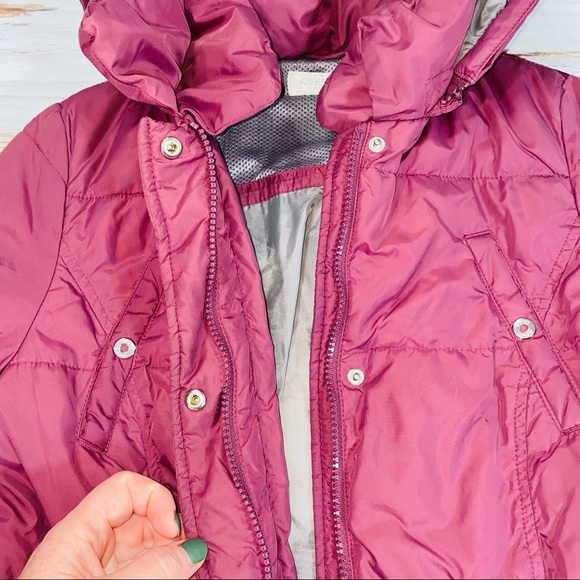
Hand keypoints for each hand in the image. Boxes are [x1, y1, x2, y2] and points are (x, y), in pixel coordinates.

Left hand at [19, 471, 206, 578]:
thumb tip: (195, 550)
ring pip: (148, 544)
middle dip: (170, 530)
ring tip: (190, 570)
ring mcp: (103, 570)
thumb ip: (154, 570)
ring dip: (173, 553)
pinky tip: (181, 577)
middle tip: (189, 556)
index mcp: (79, 533)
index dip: (155, 500)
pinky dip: (166, 571)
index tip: (173, 532)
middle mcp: (92, 546)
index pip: (126, 489)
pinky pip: (147, 568)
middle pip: (142, 515)